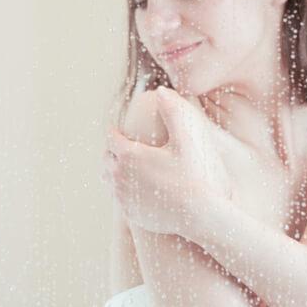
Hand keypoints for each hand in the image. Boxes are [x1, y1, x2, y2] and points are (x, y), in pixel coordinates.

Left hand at [101, 86, 234, 237]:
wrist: (200, 215)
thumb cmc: (195, 174)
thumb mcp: (187, 137)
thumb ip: (173, 110)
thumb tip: (162, 91)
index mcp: (129, 156)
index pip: (112, 138)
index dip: (115, 131)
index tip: (119, 128)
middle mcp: (120, 177)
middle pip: (106, 159)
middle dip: (111, 150)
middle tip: (118, 145)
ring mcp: (124, 198)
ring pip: (108, 180)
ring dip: (113, 170)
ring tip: (122, 165)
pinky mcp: (131, 214)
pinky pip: (118, 199)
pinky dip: (121, 190)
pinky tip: (132, 187)